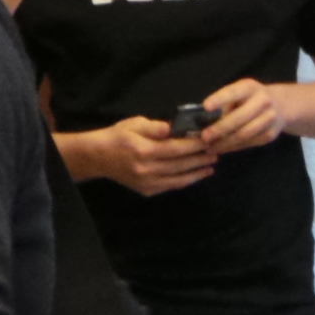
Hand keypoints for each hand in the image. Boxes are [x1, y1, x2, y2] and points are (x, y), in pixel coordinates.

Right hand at [64, 117, 214, 195]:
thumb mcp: (134, 124)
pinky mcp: (146, 190)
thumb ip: (154, 127)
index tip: (209, 141)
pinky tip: (195, 175)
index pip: (176, 148)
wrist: (98, 157)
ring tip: (211, 166)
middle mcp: (147, 169)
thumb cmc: (118, 136)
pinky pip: (171, 187)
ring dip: (197, 173)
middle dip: (200, 159)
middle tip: (216, 153)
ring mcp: (147, 182)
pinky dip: (185, 181)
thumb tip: (172, 129)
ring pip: (178, 179)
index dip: (194, 145)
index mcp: (144, 150)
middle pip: (180, 165)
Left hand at [198, 76, 288, 154]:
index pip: (233, 92)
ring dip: (225, 143)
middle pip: (239, 118)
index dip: (219, 99)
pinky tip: (222, 149)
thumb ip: (224, 105)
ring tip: (210, 148)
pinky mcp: (271, 134)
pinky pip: (249, 143)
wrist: (281, 105)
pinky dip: (233, 147)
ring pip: (244, 134)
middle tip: (204, 137)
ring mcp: (269, 118)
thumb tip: (204, 122)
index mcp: (250, 87)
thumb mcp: (239, 94)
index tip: (206, 106)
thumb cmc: (250, 98)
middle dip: (219, 129)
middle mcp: (263, 101)